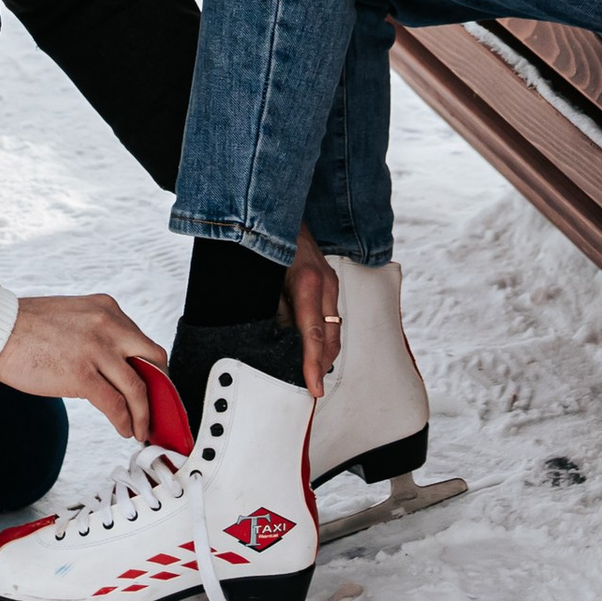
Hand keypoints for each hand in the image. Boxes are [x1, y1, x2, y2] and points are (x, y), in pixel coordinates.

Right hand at [0, 293, 166, 440]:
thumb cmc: (26, 326)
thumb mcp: (74, 316)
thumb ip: (97, 334)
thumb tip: (113, 365)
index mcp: (107, 309)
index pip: (143, 342)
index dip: (154, 369)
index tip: (155, 386)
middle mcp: (108, 325)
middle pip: (153, 361)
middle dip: (160, 389)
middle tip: (158, 409)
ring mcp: (96, 350)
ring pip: (137, 387)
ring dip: (144, 414)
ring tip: (141, 429)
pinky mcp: (81, 374)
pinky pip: (115, 404)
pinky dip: (125, 421)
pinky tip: (124, 430)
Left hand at [286, 225, 340, 398]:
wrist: (284, 213)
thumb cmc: (272, 244)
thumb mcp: (266, 280)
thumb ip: (275, 311)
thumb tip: (277, 340)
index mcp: (309, 284)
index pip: (314, 334)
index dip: (313, 364)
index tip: (314, 386)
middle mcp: (326, 284)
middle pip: (332, 336)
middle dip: (323, 364)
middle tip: (312, 386)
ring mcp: (331, 282)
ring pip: (335, 328)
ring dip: (325, 351)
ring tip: (312, 372)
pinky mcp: (330, 282)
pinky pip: (331, 315)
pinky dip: (324, 334)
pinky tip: (313, 345)